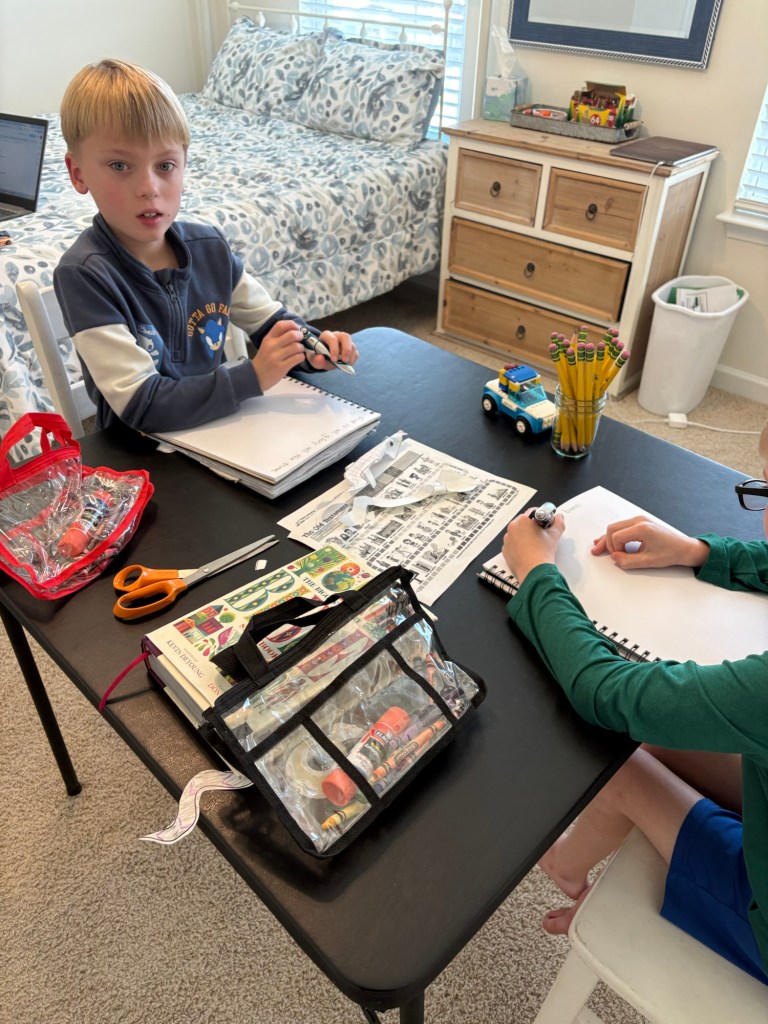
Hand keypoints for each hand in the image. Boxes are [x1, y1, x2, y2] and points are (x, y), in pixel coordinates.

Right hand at [250, 320, 307, 391]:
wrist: (256, 377)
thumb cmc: (264, 360)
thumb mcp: (267, 345)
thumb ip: (278, 338)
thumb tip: (295, 331)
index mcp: (268, 338)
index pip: (281, 325)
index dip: (292, 324)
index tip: (297, 328)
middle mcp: (272, 346)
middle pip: (292, 335)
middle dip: (300, 336)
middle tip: (300, 340)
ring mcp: (276, 357)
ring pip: (297, 346)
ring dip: (301, 348)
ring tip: (299, 351)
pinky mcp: (282, 367)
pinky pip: (298, 358)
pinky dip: (301, 357)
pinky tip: (298, 358)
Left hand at [305, 330, 358, 371]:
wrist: (323, 358)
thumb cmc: (318, 356)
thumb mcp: (314, 359)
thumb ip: (316, 360)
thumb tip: (320, 358)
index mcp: (326, 336)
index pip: (332, 339)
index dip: (334, 349)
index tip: (333, 360)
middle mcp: (337, 336)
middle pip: (346, 337)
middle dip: (346, 349)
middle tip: (345, 360)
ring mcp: (345, 341)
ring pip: (352, 345)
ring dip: (351, 356)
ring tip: (346, 364)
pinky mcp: (351, 348)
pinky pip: (355, 352)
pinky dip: (353, 359)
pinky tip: (347, 364)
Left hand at [502, 508, 564, 584]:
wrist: (534, 570)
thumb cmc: (542, 552)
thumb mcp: (555, 534)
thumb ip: (558, 522)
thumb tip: (559, 518)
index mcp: (524, 520)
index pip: (534, 511)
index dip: (542, 516)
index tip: (546, 522)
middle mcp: (513, 528)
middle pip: (524, 521)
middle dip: (533, 526)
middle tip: (541, 534)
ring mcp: (507, 539)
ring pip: (517, 532)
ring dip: (525, 535)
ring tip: (535, 544)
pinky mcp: (505, 550)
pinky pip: (512, 543)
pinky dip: (519, 545)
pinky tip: (527, 551)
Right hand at [591, 515, 708, 569]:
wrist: (684, 548)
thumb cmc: (671, 553)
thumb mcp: (648, 561)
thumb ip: (628, 561)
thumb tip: (614, 558)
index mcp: (641, 528)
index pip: (617, 536)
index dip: (615, 549)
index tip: (621, 558)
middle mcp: (639, 520)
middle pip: (612, 528)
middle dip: (607, 542)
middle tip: (601, 553)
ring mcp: (640, 520)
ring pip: (616, 527)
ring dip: (608, 538)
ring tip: (597, 547)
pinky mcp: (641, 523)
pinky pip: (623, 527)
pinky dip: (615, 535)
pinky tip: (606, 541)